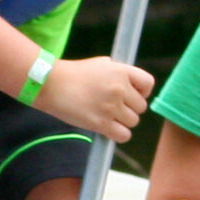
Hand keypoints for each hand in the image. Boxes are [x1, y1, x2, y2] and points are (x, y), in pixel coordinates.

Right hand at [35, 55, 153, 141]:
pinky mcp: (101, 123)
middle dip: (130, 109)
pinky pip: (124, 135)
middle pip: (141, 107)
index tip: (134, 95)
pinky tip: (108, 128)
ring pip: (133, 122)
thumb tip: (133, 85)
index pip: (148, 84)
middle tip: (115, 108)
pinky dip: (118, 134)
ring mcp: (111, 107)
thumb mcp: (100, 64)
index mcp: (121, 71)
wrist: (51, 84)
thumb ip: (119, 73)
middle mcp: (119, 88)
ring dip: (123, 122)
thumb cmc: (73, 73)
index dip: (143, 92)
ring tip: (108, 116)